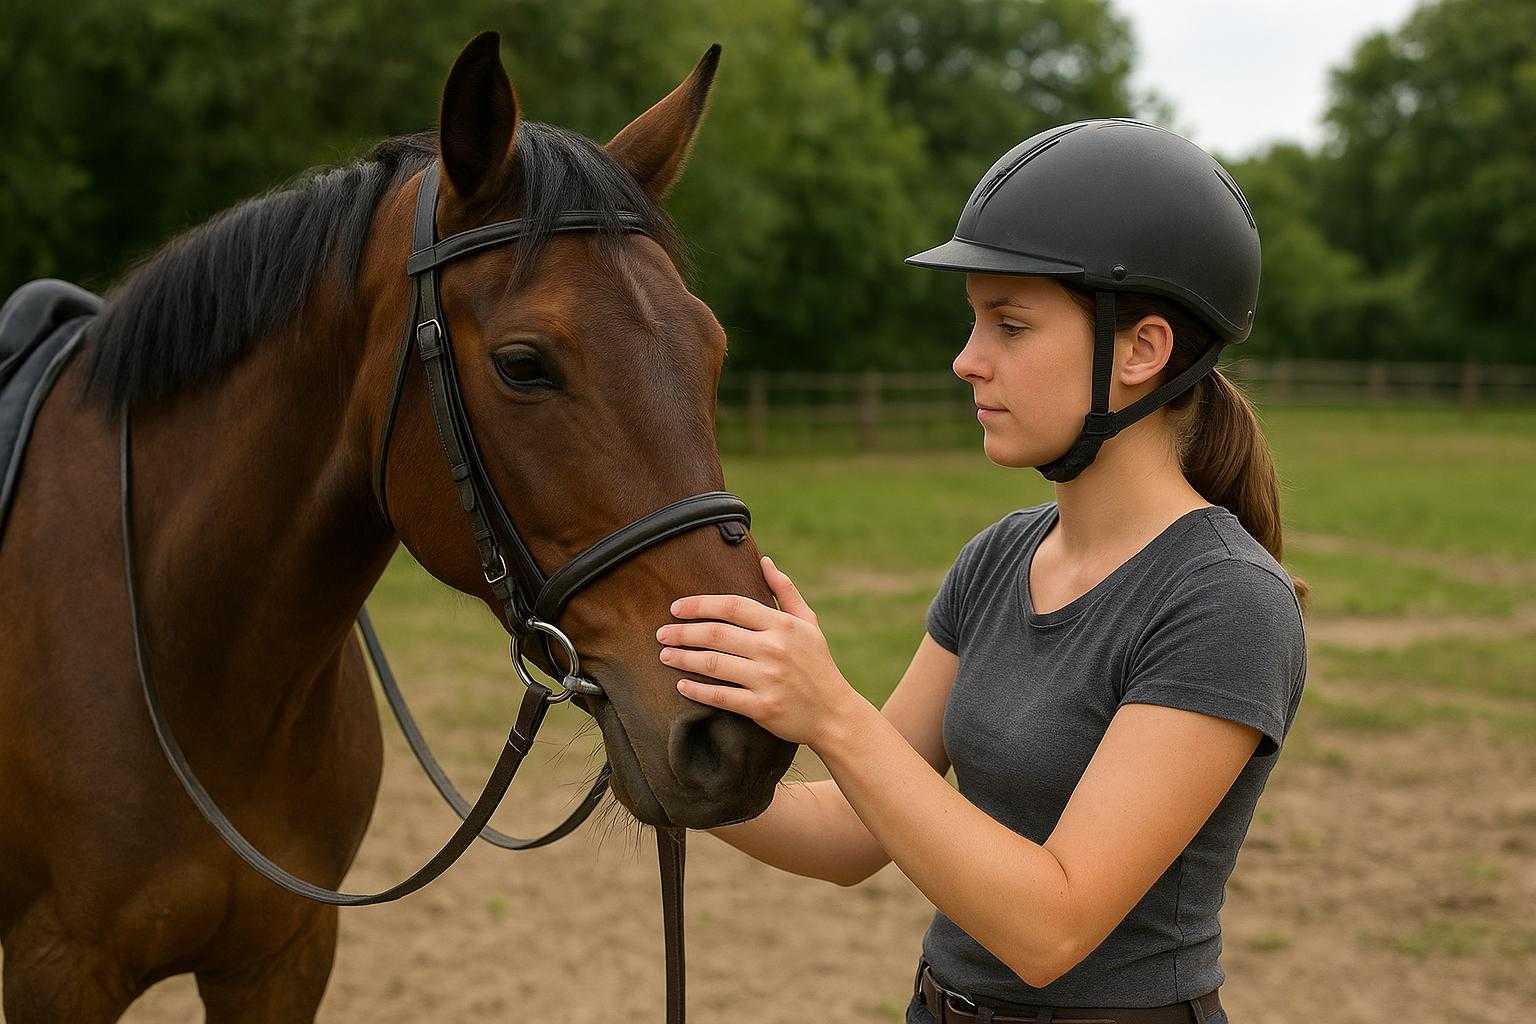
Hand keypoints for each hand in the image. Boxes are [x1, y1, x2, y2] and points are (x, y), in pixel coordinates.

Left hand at [657, 556, 866, 749]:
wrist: (835, 714)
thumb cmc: (818, 665)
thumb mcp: (809, 623)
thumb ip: (785, 591)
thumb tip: (764, 561)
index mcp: (783, 625)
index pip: (733, 606)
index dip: (700, 604)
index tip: (676, 608)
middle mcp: (774, 649)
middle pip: (717, 634)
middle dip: (683, 632)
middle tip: (662, 634)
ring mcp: (768, 679)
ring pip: (713, 664)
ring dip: (683, 658)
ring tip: (665, 655)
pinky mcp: (763, 708)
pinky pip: (721, 696)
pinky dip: (697, 691)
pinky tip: (681, 685)